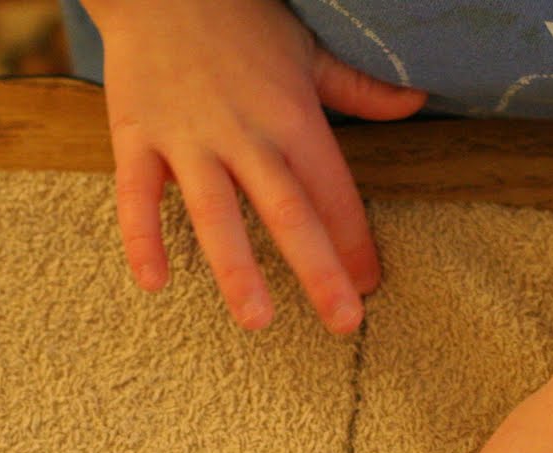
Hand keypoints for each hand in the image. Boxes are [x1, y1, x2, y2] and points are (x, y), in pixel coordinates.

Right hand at [87, 0, 425, 332]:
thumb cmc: (239, 18)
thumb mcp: (306, 50)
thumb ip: (358, 88)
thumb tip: (416, 102)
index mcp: (291, 115)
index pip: (332, 188)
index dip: (355, 239)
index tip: (371, 285)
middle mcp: (244, 132)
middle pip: (287, 210)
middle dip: (318, 267)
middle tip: (344, 322)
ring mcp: (188, 137)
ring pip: (216, 211)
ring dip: (236, 267)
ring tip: (257, 319)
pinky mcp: (137, 135)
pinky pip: (137, 194)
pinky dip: (141, 237)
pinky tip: (154, 283)